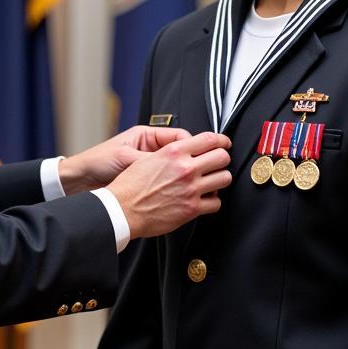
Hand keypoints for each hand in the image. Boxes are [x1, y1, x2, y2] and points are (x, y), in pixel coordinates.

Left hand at [58, 125, 191, 194]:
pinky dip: (172, 186)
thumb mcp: (126, 158)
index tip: (201, 156)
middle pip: (181, 151)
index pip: (178, 136)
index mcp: (146, 136)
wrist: (80, 179)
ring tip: (189, 183)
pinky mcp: (145, 180)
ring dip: (181, 175)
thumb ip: (148, 160)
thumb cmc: (98, 162)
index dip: (192, 146)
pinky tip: (176, 192)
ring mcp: (148, 164)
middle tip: (201, 170)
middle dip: (191, 160)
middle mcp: (149, 149)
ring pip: (175, 167)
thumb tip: (172, 164)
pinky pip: (165, 181)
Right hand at [107, 131, 231, 238]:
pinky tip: (204, 199)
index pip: (210, 139)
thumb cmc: (130, 186)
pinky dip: (212, 201)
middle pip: (222, 157)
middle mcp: (185, 168)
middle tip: (218, 164)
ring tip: (212, 182)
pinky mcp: (192, 209)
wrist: (122, 209)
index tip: (224, 144)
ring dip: (220, 180)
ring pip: (224, 179)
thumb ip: (172, 152)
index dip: (221, 140)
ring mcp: (191, 189)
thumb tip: (187, 149)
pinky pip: (216, 203)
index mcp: (174, 152)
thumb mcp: (148, 157)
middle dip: (222, 160)